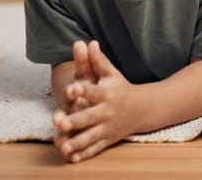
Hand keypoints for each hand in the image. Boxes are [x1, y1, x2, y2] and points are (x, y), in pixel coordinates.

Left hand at [52, 41, 140, 162]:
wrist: (141, 108)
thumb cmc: (120, 87)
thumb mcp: (111, 73)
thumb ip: (98, 60)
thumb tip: (90, 42)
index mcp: (106, 93)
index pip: (92, 91)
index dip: (82, 90)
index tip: (72, 89)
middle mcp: (106, 111)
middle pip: (88, 117)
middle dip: (74, 121)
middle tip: (60, 122)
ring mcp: (106, 127)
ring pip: (90, 137)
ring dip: (77, 142)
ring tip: (63, 146)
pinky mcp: (106, 140)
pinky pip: (94, 149)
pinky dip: (84, 155)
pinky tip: (71, 159)